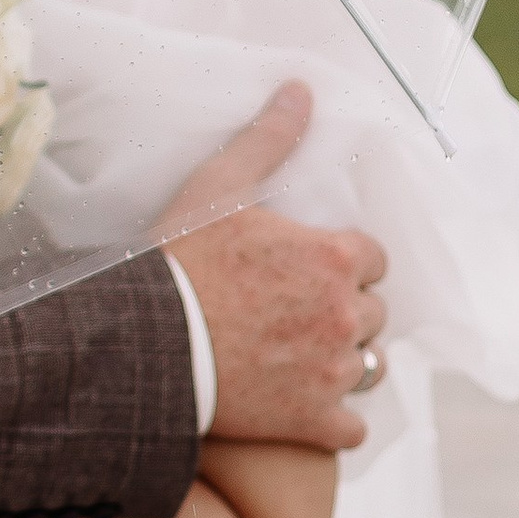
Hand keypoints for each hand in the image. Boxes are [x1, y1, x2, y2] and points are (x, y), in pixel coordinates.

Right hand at [158, 83, 388, 452]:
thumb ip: (268, 139)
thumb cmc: (180, 261)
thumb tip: (302, 90)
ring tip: (304, 357)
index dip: (343, 260)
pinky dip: (333, 420)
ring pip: (370, 368)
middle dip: (344, 310)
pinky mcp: (314, 423)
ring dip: (345, 362)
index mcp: (335, 257)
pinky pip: (352, 427)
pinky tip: (304, 408)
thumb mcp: (219, 190)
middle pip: (373, 313)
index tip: (309, 267)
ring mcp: (333, 373)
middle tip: (297, 311)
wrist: (145, 343)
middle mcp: (346, 316)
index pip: (373, 257)